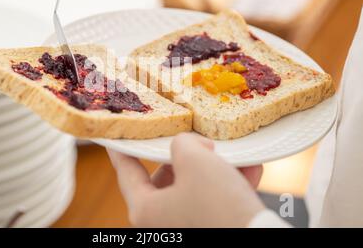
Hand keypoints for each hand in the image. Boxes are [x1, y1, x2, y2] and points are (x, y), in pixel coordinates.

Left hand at [108, 133, 265, 226]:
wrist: (259, 241)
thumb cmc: (219, 207)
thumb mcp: (197, 161)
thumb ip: (183, 144)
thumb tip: (188, 146)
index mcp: (145, 209)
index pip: (126, 171)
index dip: (122, 149)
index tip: (116, 138)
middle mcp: (160, 223)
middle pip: (164, 179)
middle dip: (184, 158)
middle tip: (199, 144)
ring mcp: (183, 228)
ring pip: (193, 189)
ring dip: (213, 170)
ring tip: (231, 155)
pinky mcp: (208, 229)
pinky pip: (212, 203)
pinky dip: (227, 186)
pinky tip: (249, 170)